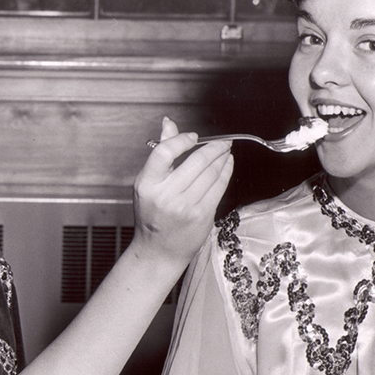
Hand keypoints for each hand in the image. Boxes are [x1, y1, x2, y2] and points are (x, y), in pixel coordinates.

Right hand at [131, 117, 233, 269]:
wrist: (158, 251)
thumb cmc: (152, 216)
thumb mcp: (148, 183)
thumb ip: (161, 153)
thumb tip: (168, 123)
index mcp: (147, 184)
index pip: (164, 152)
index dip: (182, 139)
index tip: (194, 137)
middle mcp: (165, 195)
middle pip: (195, 161)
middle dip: (214, 147)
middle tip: (222, 142)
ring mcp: (184, 206)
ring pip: (211, 173)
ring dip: (222, 158)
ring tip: (226, 152)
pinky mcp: (201, 216)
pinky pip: (219, 187)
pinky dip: (226, 172)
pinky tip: (227, 165)